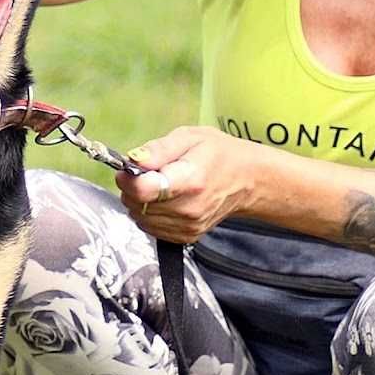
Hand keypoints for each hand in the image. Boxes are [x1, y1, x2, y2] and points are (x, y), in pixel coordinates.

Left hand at [116, 125, 256, 243]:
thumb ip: (158, 149)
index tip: (128, 169)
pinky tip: (164, 199)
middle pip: (137, 204)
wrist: (247, 180)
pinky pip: (151, 228)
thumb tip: (133, 160)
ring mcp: (188, 226)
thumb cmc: (218, 153)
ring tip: (158, 185)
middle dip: (132, 188)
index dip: (128, 179)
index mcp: (190, 180)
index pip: (143, 190)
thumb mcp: (190, 137)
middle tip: (145, 173)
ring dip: (140, 202)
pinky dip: (149, 214)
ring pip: (140, 218)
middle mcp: (189, 209)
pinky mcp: (186, 237)